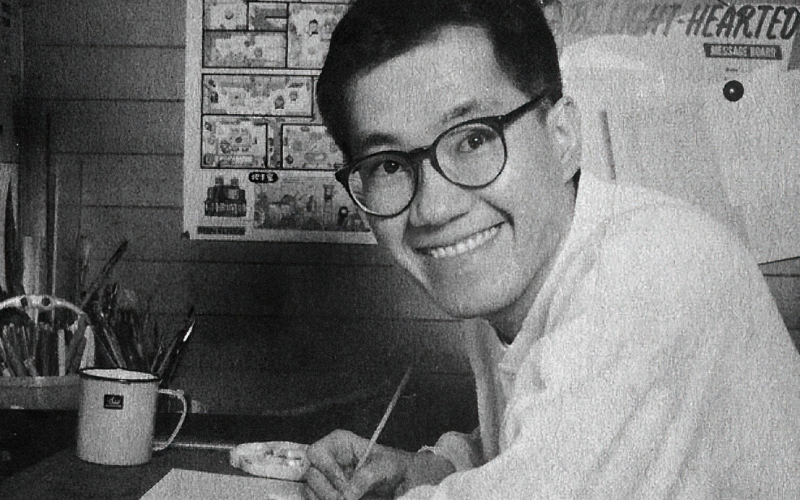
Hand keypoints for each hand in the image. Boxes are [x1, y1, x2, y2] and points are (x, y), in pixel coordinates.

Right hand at [303, 430, 454, 499]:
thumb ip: (365, 478)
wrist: (401, 483)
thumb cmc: (393, 467)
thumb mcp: (384, 467)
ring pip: (310, 492)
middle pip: (310, 476)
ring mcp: (325, 478)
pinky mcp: (327, 493)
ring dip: (328, 499)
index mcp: (337, 443)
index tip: (344, 484)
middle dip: (329, 490)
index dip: (328, 470)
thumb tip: (347, 495)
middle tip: (348, 497)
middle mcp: (327, 459)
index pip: (315, 453)